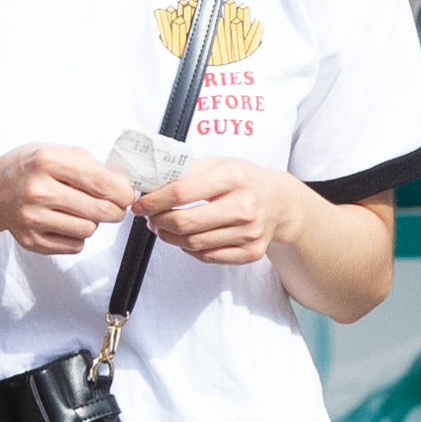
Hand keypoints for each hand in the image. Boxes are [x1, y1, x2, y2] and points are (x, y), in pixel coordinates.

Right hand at [0, 144, 133, 254]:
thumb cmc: (28, 168)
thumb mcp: (56, 151)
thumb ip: (91, 165)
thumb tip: (123, 184)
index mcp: (47, 161)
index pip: (101, 183)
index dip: (123, 192)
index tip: (128, 195)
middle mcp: (38, 191)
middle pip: (99, 211)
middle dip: (115, 211)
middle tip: (115, 208)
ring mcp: (33, 219)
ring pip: (88, 230)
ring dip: (92, 222)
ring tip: (79, 211)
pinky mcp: (31, 241)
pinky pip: (74, 246)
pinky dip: (76, 236)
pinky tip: (64, 222)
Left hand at [137, 158, 314, 266]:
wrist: (281, 202)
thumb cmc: (244, 180)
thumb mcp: (219, 164)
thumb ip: (186, 171)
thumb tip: (149, 181)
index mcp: (233, 178)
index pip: (181, 192)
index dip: (154, 201)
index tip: (140, 204)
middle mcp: (244, 207)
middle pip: (185, 222)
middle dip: (158, 221)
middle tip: (148, 218)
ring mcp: (250, 233)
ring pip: (193, 243)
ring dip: (169, 237)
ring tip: (161, 227)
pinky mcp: (252, 252)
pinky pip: (208, 257)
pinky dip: (189, 250)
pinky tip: (185, 238)